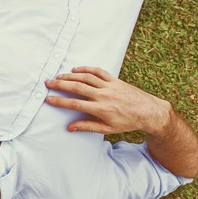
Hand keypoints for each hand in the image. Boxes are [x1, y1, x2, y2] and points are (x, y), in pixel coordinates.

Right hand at [45, 66, 171, 135]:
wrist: (149, 112)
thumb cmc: (128, 122)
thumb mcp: (107, 129)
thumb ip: (87, 127)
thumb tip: (70, 127)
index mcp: (101, 109)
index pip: (75, 104)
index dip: (60, 101)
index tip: (48, 99)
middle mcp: (103, 95)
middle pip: (77, 87)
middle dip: (60, 84)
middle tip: (48, 83)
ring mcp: (109, 86)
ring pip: (86, 77)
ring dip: (70, 75)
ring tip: (58, 76)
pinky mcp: (114, 80)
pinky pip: (98, 71)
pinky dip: (86, 69)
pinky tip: (76, 69)